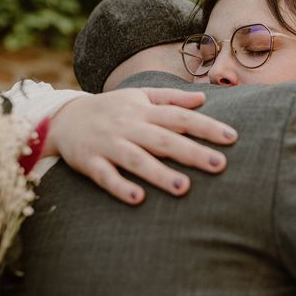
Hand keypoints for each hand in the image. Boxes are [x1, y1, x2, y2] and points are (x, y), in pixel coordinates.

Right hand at [43, 87, 237, 203]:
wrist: (63, 118)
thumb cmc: (111, 108)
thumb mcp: (138, 96)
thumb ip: (171, 98)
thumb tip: (203, 98)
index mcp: (143, 110)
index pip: (180, 117)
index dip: (206, 127)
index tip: (232, 138)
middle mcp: (128, 126)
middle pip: (163, 139)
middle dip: (191, 152)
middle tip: (219, 165)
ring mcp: (108, 144)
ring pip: (136, 159)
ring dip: (159, 173)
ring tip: (184, 188)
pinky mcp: (89, 161)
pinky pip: (105, 175)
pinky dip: (120, 186)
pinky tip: (137, 199)